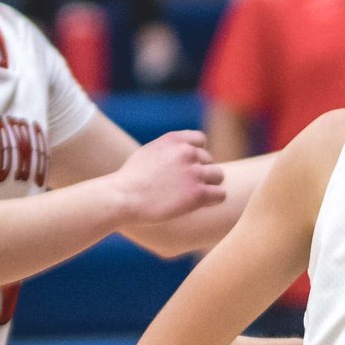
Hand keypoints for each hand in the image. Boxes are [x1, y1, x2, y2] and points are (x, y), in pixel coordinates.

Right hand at [110, 129, 226, 232]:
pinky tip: (201, 204)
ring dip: (209, 185)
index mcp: (174, 140)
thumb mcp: (149, 152)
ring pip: (218, 175)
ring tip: (193, 195)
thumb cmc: (130, 179)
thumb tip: (186, 151)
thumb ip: (169, 149)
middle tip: (184, 186)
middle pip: (208, 160)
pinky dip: (214, 199)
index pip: (200, 140)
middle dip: (200, 172)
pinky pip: (220, 194)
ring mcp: (194, 172)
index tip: (186, 166)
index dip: (196, 154)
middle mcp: (187, 152)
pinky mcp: (198, 194)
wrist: (123, 197)